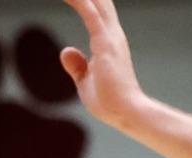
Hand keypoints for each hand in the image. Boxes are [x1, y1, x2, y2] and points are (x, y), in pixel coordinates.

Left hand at [58, 0, 151, 132]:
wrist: (125, 112)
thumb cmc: (109, 101)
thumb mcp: (86, 81)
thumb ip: (77, 65)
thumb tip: (65, 51)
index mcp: (109, 41)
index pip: (98, 10)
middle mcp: (112, 34)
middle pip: (99, 0)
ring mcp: (110, 36)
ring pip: (95, 1)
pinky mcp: (104, 42)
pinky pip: (89, 13)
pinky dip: (78, 1)